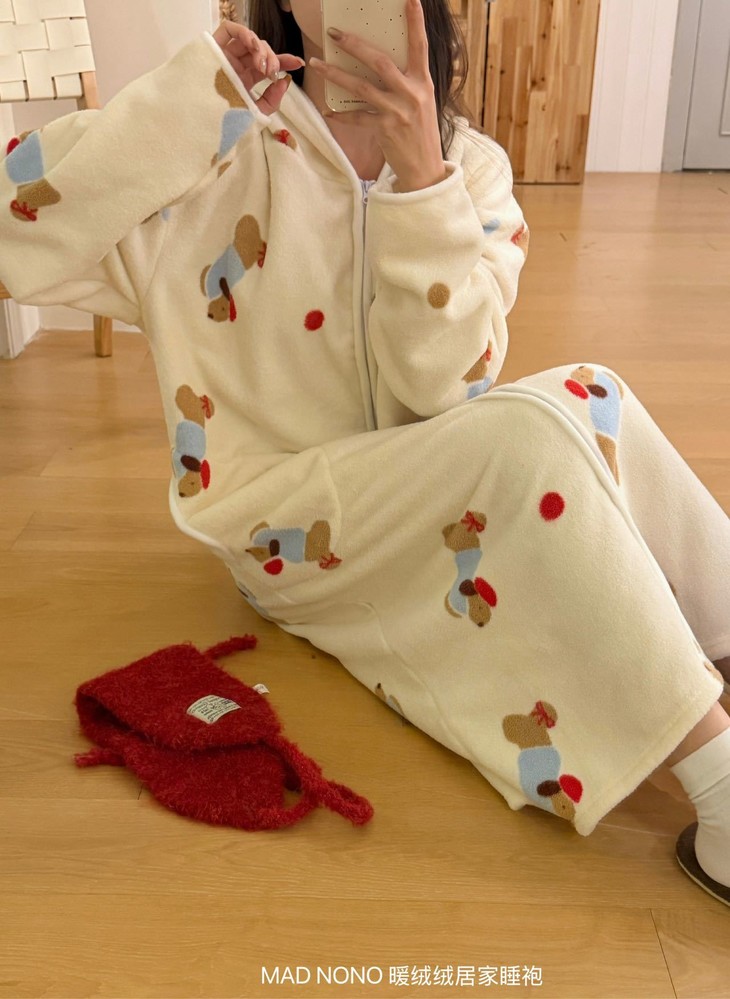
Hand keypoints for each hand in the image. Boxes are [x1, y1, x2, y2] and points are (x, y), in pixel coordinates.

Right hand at [213, 20, 305, 114]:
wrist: (204, 122)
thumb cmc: (226, 122)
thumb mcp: (256, 113)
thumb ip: (272, 99)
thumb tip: (285, 80)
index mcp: (245, 79)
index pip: (267, 65)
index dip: (284, 61)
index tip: (298, 63)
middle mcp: (236, 66)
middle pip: (260, 51)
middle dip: (272, 58)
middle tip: (272, 73)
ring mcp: (225, 56)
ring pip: (248, 40)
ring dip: (261, 48)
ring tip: (262, 65)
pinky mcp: (213, 48)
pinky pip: (229, 29)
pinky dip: (244, 33)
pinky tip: (253, 46)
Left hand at [310, 0, 446, 191]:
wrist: (424, 169)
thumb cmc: (420, 133)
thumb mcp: (421, 102)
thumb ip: (406, 82)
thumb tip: (379, 63)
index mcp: (422, 83)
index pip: (419, 46)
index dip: (415, 22)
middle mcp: (411, 94)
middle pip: (379, 61)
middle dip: (354, 45)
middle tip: (335, 33)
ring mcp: (397, 112)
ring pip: (361, 86)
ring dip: (335, 74)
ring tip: (317, 63)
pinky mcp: (384, 130)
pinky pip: (356, 117)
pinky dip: (340, 113)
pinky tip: (328, 110)